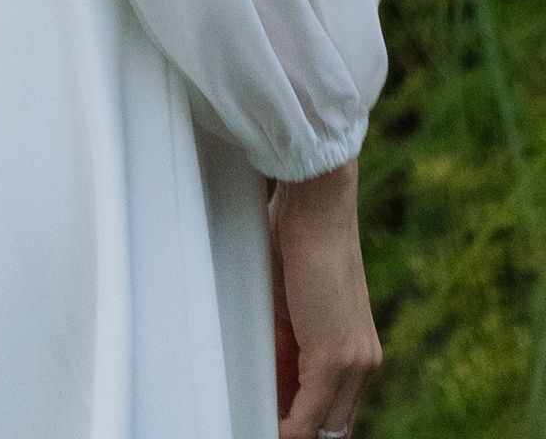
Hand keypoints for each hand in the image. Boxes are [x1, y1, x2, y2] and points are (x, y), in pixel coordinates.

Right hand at [271, 158, 379, 437]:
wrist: (316, 204)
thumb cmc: (295, 240)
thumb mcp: (285, 307)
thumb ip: (284, 347)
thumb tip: (269, 386)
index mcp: (354, 351)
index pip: (332, 411)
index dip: (303, 425)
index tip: (273, 421)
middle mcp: (363, 363)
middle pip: (333, 426)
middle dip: (298, 431)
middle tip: (262, 426)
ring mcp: (354, 362)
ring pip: (326, 427)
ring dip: (290, 431)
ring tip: (257, 427)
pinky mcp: (335, 357)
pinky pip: (311, 416)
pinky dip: (286, 428)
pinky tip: (265, 427)